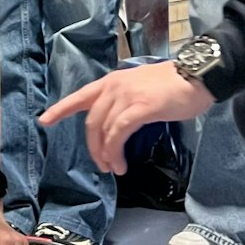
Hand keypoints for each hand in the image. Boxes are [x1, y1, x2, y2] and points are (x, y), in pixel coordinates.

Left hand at [41, 64, 214, 174]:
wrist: (199, 75)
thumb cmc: (175, 84)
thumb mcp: (142, 88)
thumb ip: (126, 101)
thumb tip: (119, 123)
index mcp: (113, 81)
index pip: (80, 95)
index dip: (61, 109)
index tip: (45, 120)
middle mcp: (115, 86)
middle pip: (91, 121)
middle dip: (93, 147)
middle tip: (102, 165)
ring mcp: (127, 96)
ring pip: (103, 130)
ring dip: (106, 154)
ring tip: (114, 168)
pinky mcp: (140, 108)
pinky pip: (118, 133)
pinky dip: (115, 150)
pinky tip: (120, 162)